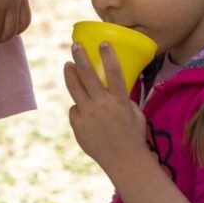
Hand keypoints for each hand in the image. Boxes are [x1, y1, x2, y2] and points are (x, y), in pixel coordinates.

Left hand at [62, 45, 148, 174]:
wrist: (124, 160)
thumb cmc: (133, 136)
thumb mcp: (135, 113)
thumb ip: (123, 99)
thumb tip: (115, 89)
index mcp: (120, 100)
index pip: (114, 72)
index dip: (108, 55)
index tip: (103, 43)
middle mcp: (102, 104)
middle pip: (87, 74)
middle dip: (80, 57)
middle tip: (76, 47)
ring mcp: (88, 114)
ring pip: (74, 88)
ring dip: (70, 73)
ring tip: (68, 65)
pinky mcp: (78, 124)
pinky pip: (75, 110)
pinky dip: (79, 109)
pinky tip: (85, 112)